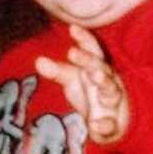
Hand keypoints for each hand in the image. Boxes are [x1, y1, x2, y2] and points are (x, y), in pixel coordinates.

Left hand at [35, 24, 129, 144]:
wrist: (114, 122)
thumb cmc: (92, 94)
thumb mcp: (73, 80)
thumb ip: (58, 71)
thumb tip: (38, 61)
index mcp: (98, 69)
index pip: (92, 50)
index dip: (84, 39)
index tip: (72, 28)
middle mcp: (108, 82)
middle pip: (101, 68)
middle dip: (89, 60)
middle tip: (72, 52)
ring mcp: (113, 103)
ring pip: (111, 90)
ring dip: (104, 82)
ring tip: (94, 76)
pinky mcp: (114, 124)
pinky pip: (111, 124)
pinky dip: (104, 125)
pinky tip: (94, 125)